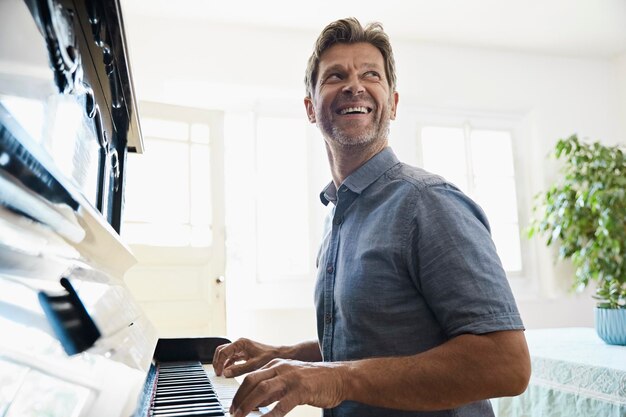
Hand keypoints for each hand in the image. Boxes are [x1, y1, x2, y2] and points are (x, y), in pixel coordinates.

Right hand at [212, 338, 279, 376]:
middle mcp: (239, 343)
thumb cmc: (268, 357)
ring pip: (225, 353)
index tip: (219, 373)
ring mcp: (240, 348)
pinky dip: (227, 364)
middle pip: (221, 350)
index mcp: (241, 343)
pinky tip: (227, 372)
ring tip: (221, 374)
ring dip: (221, 363)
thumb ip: (239, 369)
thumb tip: (225, 373)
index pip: (223, 351)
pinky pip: (230, 357)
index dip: (219, 363)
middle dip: (217, 361)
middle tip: (217, 373)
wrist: (277, 355)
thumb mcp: (253, 365)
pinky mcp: (242, 353)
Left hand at [230, 359, 345, 416]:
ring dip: (248, 405)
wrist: (339, 377)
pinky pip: (281, 405)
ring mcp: (291, 378)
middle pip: (252, 381)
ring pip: (263, 390)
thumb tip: (255, 404)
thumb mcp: (290, 380)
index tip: (233, 407)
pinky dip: (269, 415)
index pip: (251, 377)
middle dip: (239, 399)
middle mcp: (281, 368)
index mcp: (277, 364)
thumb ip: (273, 390)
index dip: (239, 393)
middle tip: (233, 413)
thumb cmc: (315, 380)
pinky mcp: (301, 390)